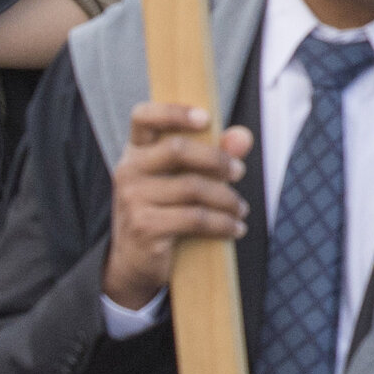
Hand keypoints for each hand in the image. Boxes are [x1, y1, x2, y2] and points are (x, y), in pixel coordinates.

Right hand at [108, 102, 249, 310]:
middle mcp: (129, 171)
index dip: (173, 112)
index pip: (143, 117)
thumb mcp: (182, 180)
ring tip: (241, 209)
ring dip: (227, 199)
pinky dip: (222, 224)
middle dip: (217, 159)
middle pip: (177, 149)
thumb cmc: (162, 212)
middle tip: (239, 171)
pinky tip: (235, 228)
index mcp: (135, 152)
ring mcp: (133, 199)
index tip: (206, 118)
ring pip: (193, 187)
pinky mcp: (145, 227)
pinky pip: (195, 218)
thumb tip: (243, 137)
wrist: (133, 262)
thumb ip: (212, 154)